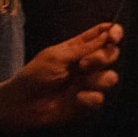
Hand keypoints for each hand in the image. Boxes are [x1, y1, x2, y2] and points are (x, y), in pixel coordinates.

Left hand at [0, 21, 124, 131]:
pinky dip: (90, 98)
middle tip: (83, 65)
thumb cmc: (36, 74)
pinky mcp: (88, 103)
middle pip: (112, 53)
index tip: (114, 36)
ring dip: (99, 79)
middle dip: (104, 57)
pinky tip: (77, 99)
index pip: (103, 34)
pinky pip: (100, 98)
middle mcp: (88, 63)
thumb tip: (109, 33)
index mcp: (80, 48)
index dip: (114, 32)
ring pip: (111, 77)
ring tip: (82, 83)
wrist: (23, 104)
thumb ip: (85, 47)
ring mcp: (89, 83)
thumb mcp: (58, 56)